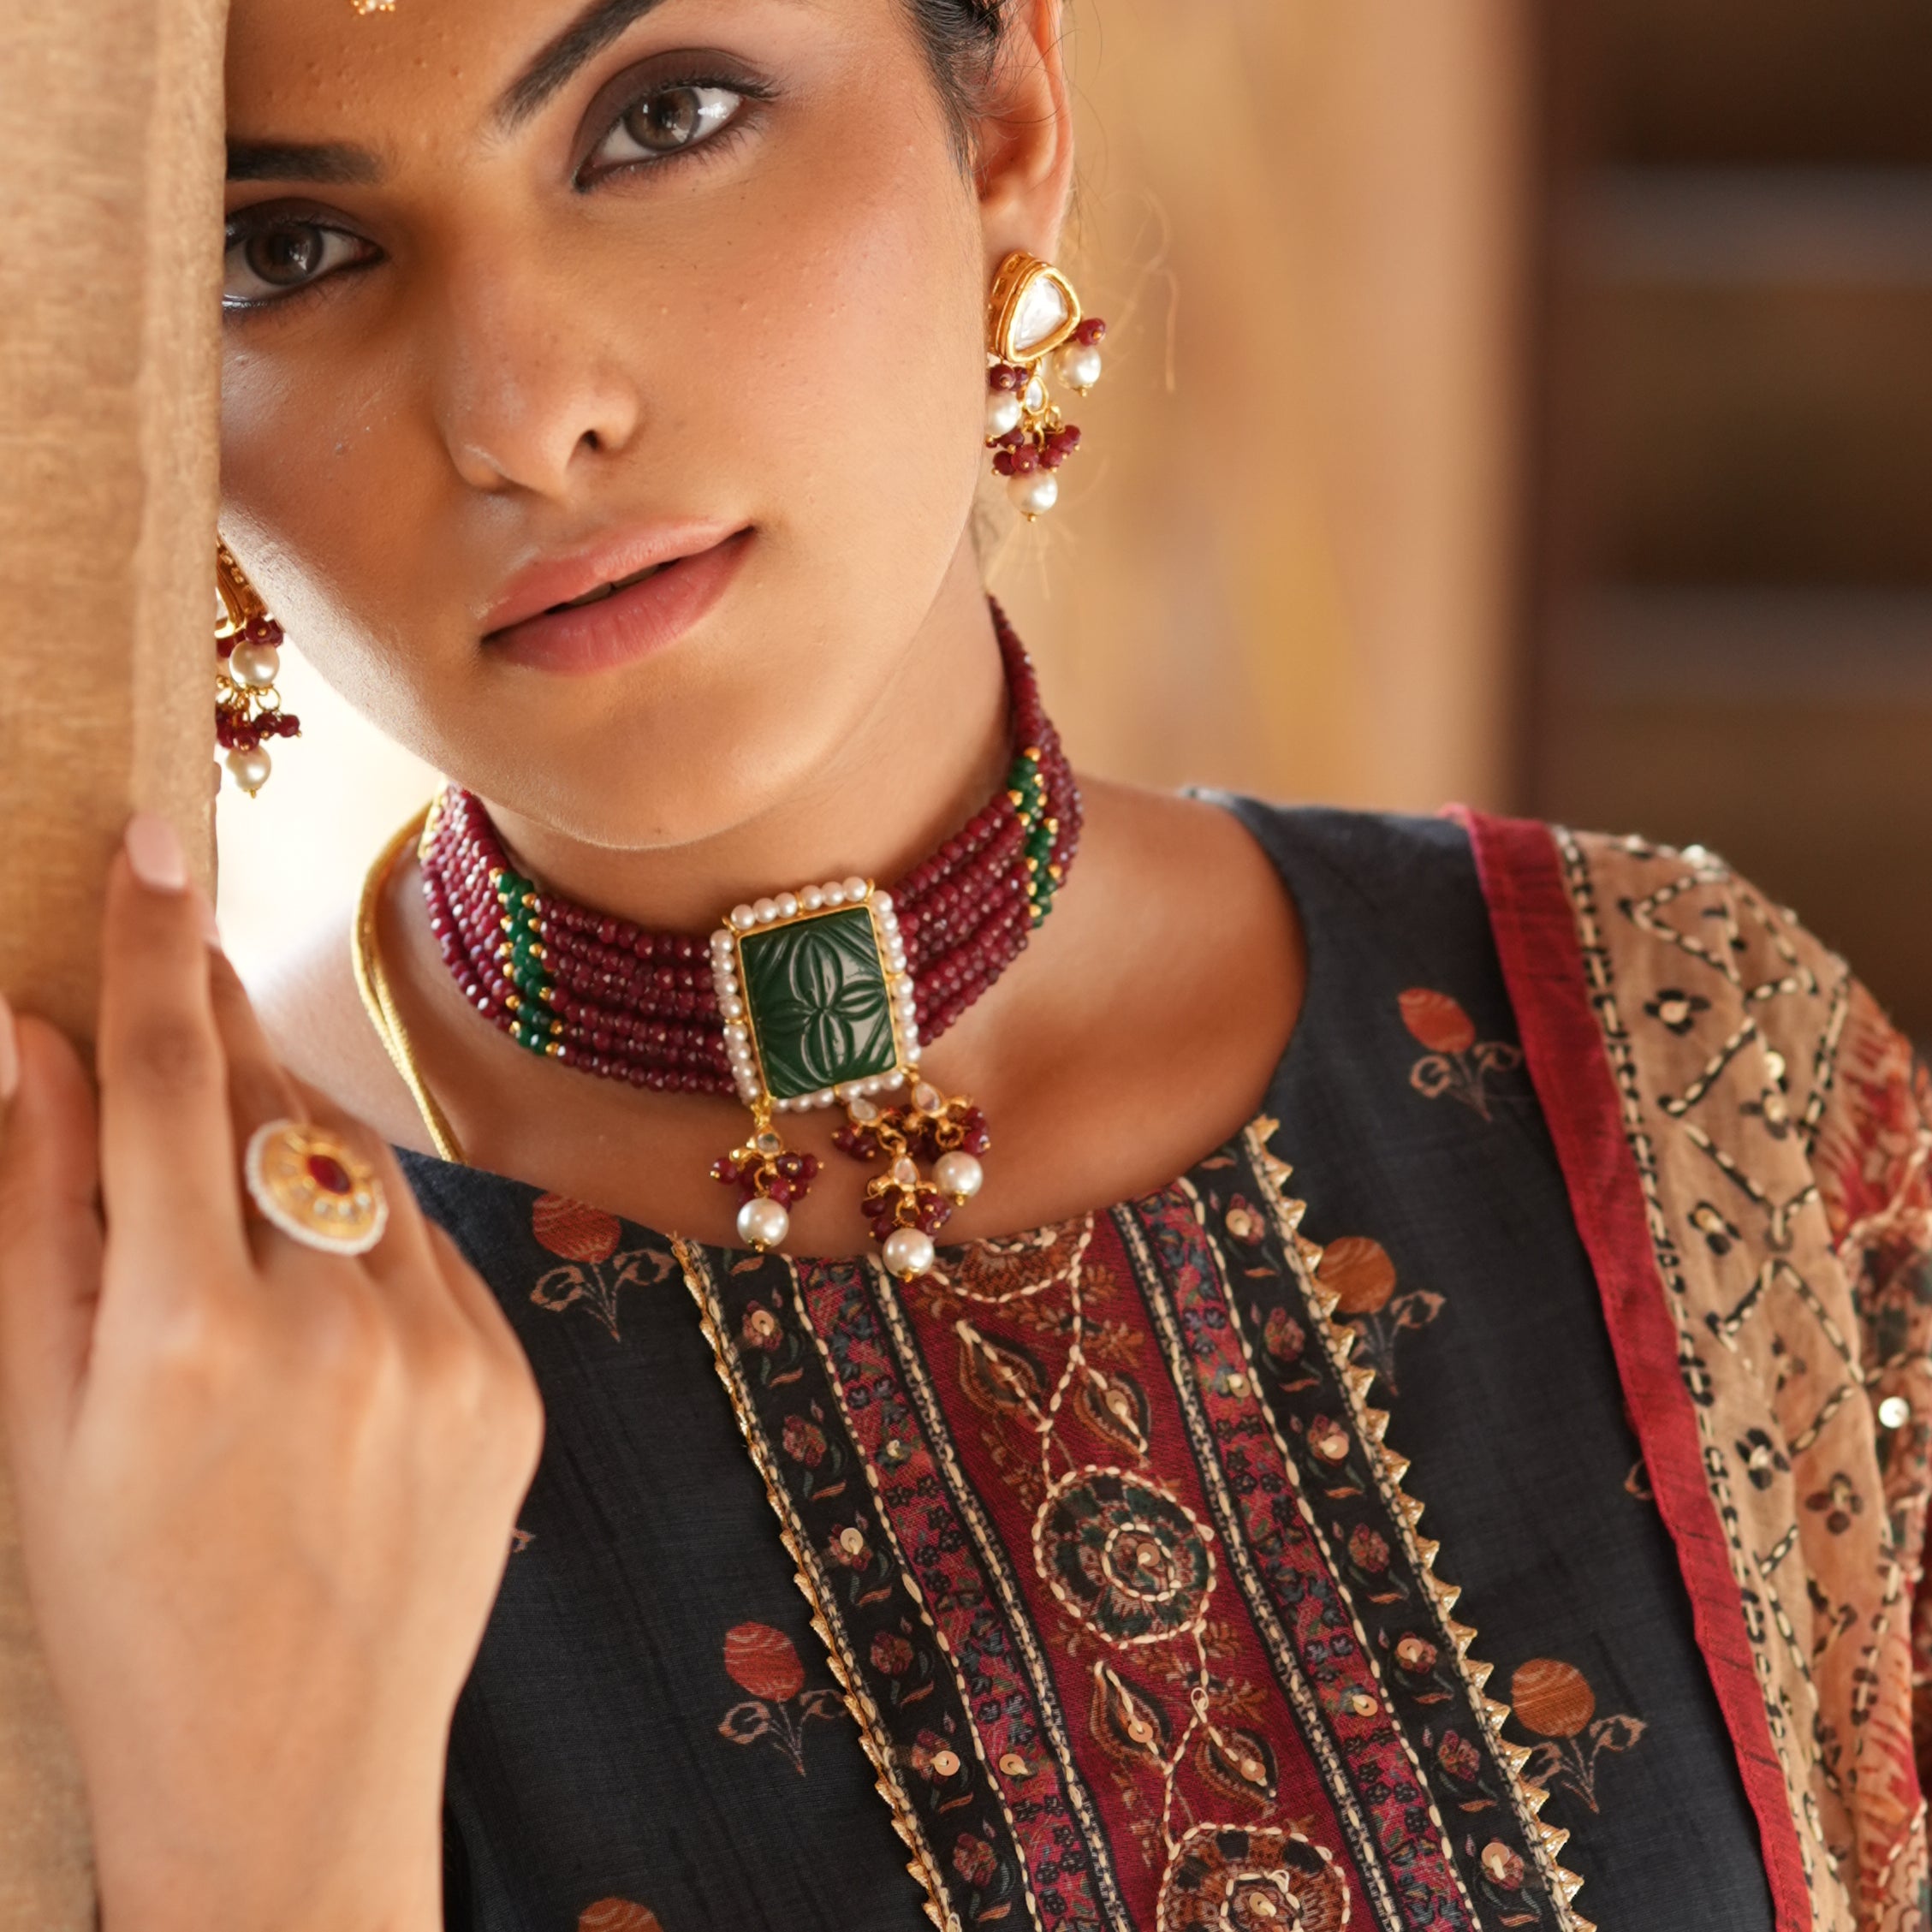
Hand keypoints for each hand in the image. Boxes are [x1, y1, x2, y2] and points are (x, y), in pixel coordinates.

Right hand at [0, 814, 542, 1931]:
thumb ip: (34, 1217)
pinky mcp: (516, 1382)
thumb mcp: (35, 1426)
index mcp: (189, 1339)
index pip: (168, 1087)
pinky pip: (429, 1258)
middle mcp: (338, 1328)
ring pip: (359, 1175)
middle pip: (275, 1112)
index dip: (150, 952)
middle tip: (169, 960)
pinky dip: (364, 1244)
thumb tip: (15, 1040)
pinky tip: (312, 1308)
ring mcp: (449, 1353)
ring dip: (291, 1146)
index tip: (154, 837)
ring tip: (224, 1186)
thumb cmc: (120, 1615)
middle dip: (219, 1033)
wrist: (292, 1788)